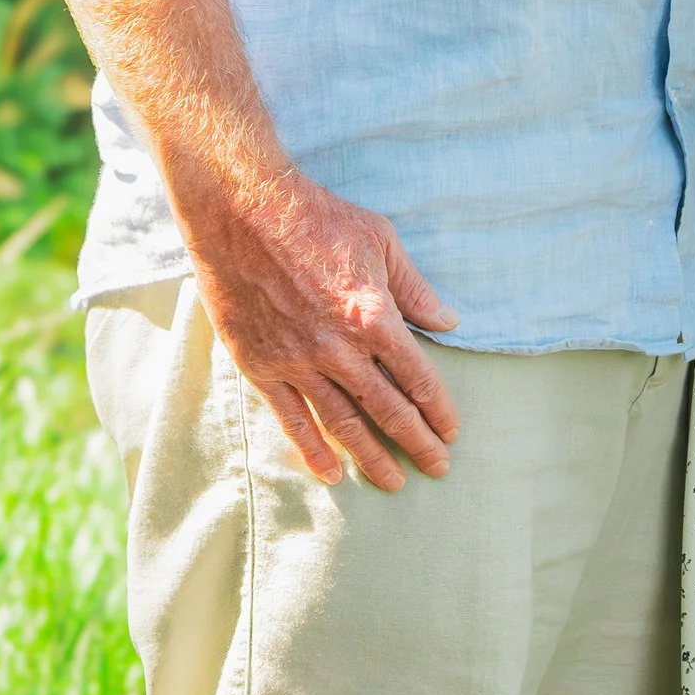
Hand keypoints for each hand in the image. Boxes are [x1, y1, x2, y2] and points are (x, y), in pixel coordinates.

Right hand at [174, 157, 461, 491]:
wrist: (243, 212)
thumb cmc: (318, 218)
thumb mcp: (381, 240)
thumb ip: (414, 288)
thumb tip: (449, 321)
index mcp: (372, 315)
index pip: (417, 376)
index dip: (438, 407)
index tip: (451, 429)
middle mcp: (338, 348)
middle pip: (386, 409)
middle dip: (416, 442)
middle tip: (438, 467)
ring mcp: (298, 362)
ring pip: (342, 424)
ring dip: (371, 457)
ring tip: (394, 482)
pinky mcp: (262, 367)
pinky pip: (291, 420)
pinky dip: (312, 451)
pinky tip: (330, 474)